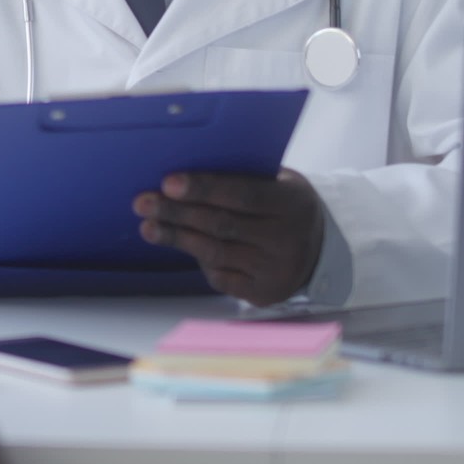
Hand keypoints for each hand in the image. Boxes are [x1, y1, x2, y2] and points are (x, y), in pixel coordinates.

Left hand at [132, 168, 324, 306]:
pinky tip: (178, 244)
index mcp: (292, 203)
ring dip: (176, 238)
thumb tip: (187, 169)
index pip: (242, 194)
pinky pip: (220, 277)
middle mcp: (286, 240)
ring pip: (216, 253)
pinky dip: (197, 260)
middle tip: (143, 202)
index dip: (204, 188)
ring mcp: (275, 271)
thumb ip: (244, 177)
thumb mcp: (279, 183)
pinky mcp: (263, 294)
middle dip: (177, 213)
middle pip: (221, 225)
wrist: (321, 249)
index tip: (168, 182)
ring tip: (148, 225)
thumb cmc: (285, 205)